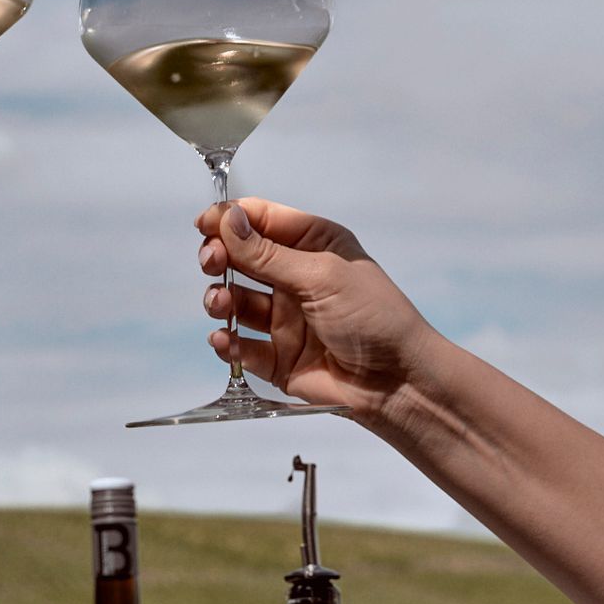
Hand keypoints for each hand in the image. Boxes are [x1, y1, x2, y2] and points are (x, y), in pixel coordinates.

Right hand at [195, 198, 433, 421]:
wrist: (399, 384)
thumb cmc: (373, 317)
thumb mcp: (321, 276)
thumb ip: (268, 254)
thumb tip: (227, 219)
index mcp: (314, 245)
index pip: (262, 220)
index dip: (230, 220)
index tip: (203, 225)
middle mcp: (295, 278)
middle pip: (241, 258)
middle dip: (220, 257)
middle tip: (211, 263)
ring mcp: (284, 319)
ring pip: (235, 302)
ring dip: (220, 299)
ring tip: (220, 304)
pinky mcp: (277, 358)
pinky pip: (241, 346)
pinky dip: (227, 342)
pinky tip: (224, 340)